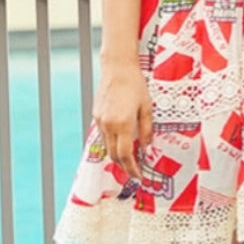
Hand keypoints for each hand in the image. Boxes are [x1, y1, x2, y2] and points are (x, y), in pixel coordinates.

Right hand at [92, 60, 152, 179]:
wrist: (117, 68)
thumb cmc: (135, 85)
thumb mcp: (147, 108)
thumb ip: (147, 130)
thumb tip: (146, 147)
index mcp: (123, 124)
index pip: (126, 155)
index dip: (132, 169)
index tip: (139, 176)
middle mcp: (109, 125)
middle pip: (114, 156)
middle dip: (124, 167)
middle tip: (135, 171)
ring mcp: (100, 121)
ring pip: (107, 147)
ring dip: (117, 156)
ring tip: (129, 159)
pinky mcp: (96, 116)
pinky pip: (103, 136)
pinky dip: (112, 143)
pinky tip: (121, 142)